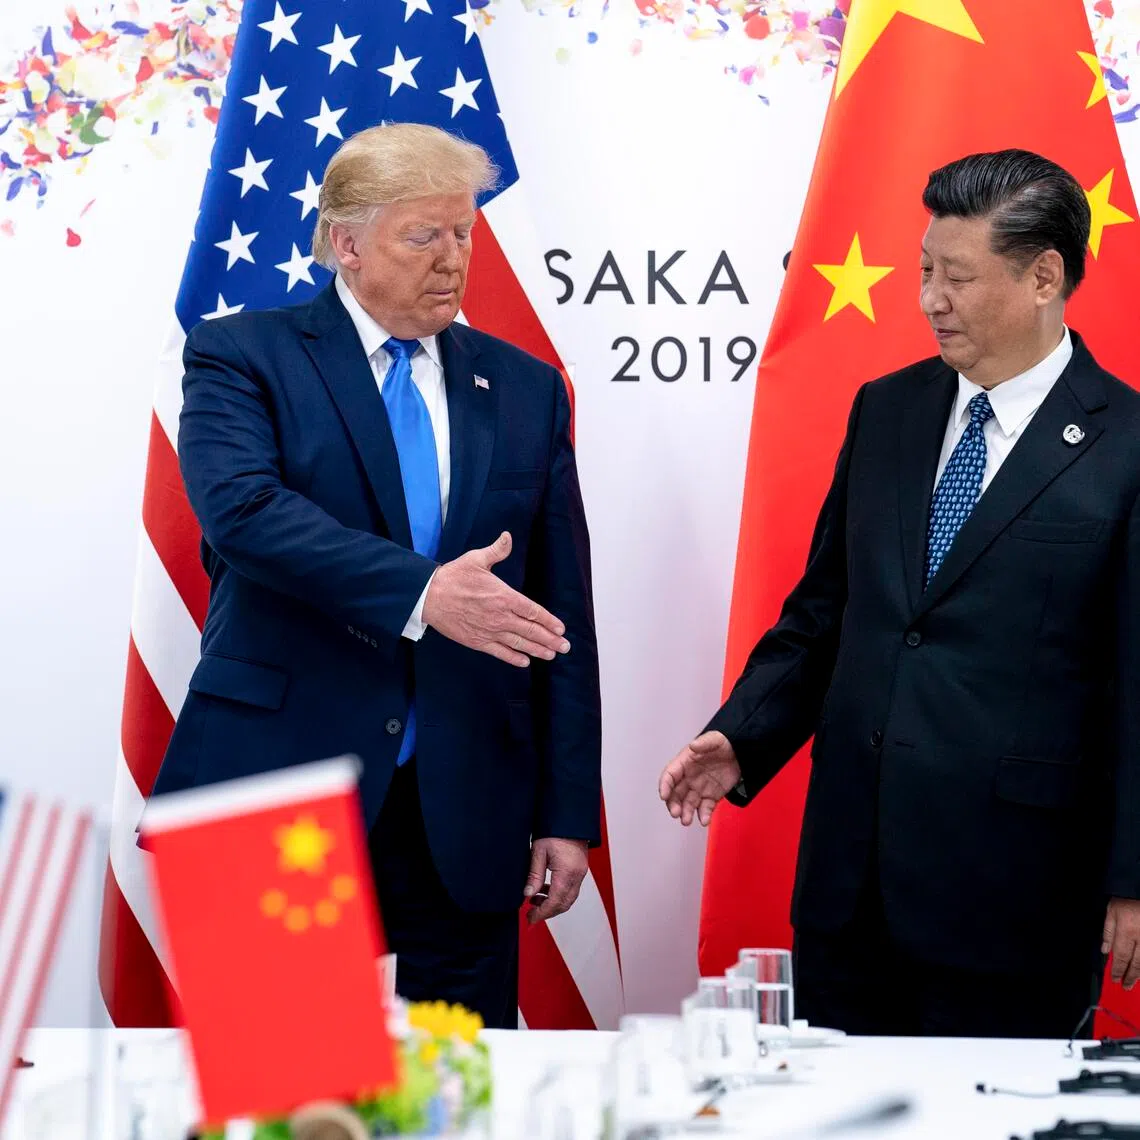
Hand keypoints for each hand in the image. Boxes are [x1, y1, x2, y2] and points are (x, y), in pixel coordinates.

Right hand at [422, 532, 569, 666]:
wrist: (428, 596)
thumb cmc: (453, 577)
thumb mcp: (476, 559)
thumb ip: (497, 551)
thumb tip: (508, 537)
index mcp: (503, 596)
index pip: (533, 611)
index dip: (549, 621)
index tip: (560, 628)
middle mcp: (500, 616)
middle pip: (531, 630)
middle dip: (550, 640)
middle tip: (564, 647)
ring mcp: (489, 631)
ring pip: (519, 644)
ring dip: (537, 650)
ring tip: (552, 655)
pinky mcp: (477, 641)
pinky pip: (500, 652)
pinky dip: (514, 658)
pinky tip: (525, 662)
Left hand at [524, 837, 587, 924]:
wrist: (570, 816)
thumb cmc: (554, 830)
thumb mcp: (539, 852)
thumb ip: (534, 875)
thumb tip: (527, 894)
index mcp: (567, 873)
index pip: (555, 902)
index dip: (542, 913)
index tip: (530, 918)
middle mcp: (577, 875)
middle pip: (564, 904)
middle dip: (547, 912)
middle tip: (531, 914)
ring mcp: (581, 873)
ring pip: (568, 898)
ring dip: (553, 903)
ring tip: (534, 899)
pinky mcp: (580, 869)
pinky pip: (571, 888)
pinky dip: (558, 894)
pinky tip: (545, 889)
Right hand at [658, 731, 740, 826]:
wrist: (741, 752)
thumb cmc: (723, 743)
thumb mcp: (714, 739)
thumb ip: (704, 743)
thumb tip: (693, 745)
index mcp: (685, 763)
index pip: (670, 775)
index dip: (665, 785)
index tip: (664, 796)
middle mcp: (689, 778)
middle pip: (676, 793)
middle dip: (673, 804)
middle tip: (676, 813)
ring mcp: (699, 788)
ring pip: (688, 804)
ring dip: (686, 813)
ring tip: (686, 821)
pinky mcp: (711, 797)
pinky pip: (705, 808)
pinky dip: (704, 816)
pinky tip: (704, 820)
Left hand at [1103, 897, 1139, 989]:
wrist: (1139, 890)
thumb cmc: (1126, 900)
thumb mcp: (1111, 912)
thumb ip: (1108, 932)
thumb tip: (1106, 951)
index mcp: (1127, 931)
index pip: (1122, 956)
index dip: (1118, 970)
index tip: (1114, 978)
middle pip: (1137, 963)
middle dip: (1131, 977)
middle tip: (1125, 987)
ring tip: (1135, 983)